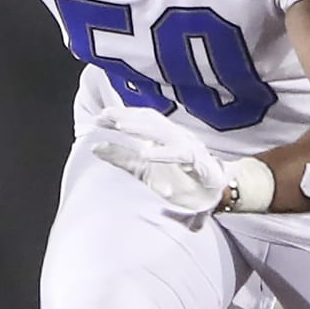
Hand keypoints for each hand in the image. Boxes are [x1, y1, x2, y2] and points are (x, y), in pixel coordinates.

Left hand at [90, 106, 227, 213]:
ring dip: (142, 128)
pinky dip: (163, 153)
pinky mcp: (200, 163)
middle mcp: (176, 136)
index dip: (120, 116)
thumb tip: (94, 147)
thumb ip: (122, 158)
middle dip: (128, 116)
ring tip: (121, 127)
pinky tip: (146, 154)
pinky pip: (181, 154)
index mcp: (162, 135)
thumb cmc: (181, 179)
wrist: (215, 193)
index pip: (139, 120)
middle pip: (150, 120)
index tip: (98, 118)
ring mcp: (189, 147)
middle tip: (105, 115)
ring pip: (164, 132)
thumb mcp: (144, 169)